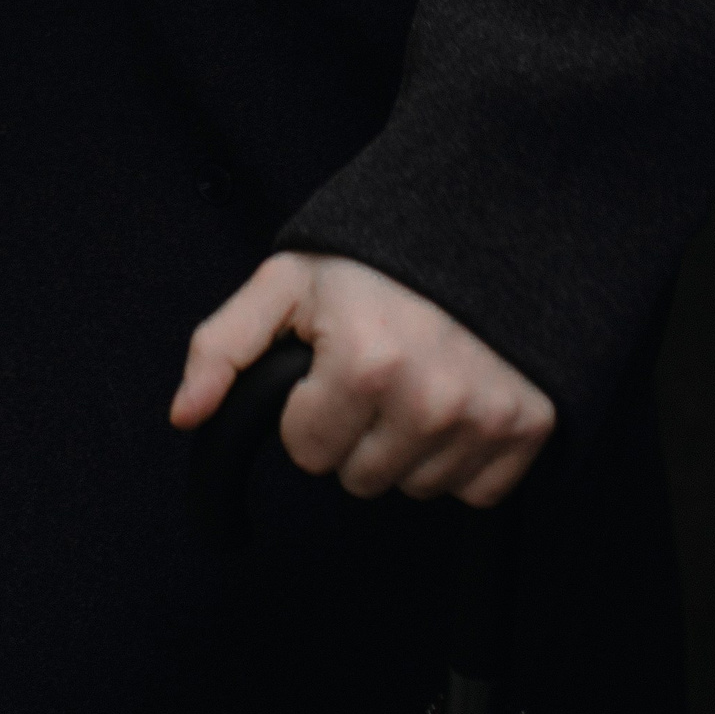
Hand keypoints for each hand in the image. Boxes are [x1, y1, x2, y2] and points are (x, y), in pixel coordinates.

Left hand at [169, 251, 554, 507]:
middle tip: (376, 367)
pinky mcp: (530, 429)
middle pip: (360, 479)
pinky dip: (461, 457)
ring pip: (415, 488)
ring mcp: (486, 417)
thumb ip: (224, 346)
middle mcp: (430, 400)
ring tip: (417, 377)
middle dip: (356, 430)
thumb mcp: (287, 282)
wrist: (481, 222)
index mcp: (365, 363)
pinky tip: (456, 400)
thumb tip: (185, 416)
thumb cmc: (377, 258)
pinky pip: (475, 491)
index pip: (307, 452)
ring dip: (407, 445)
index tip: (331, 363)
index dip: (308, 407)